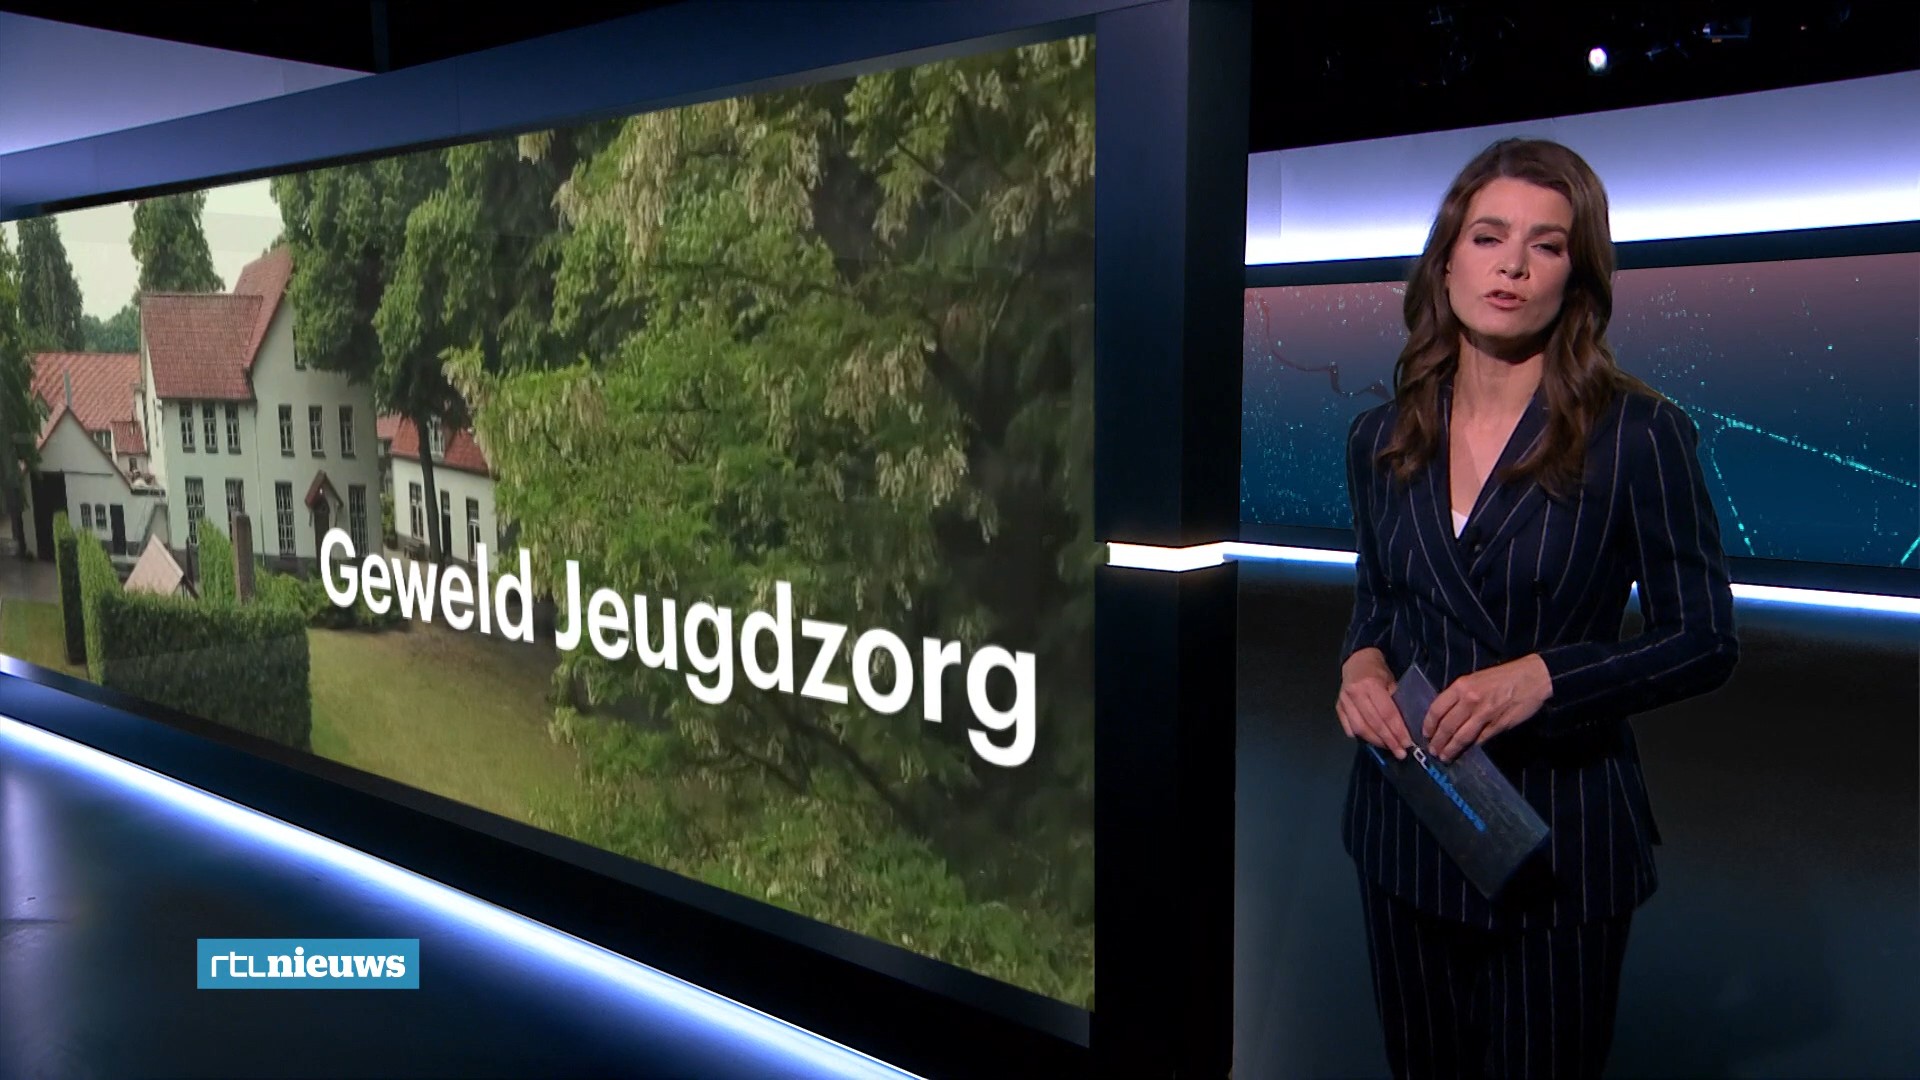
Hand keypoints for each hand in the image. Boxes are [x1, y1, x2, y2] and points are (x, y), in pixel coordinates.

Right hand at [1337, 648, 1412, 759]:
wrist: (1357, 661)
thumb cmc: (1378, 671)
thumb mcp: (1392, 681)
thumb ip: (1396, 701)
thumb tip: (1405, 726)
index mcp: (1371, 685)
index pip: (1386, 713)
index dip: (1397, 730)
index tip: (1407, 743)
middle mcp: (1355, 693)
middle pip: (1374, 723)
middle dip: (1389, 740)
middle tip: (1400, 752)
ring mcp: (1344, 701)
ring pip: (1360, 728)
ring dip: (1376, 741)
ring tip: (1388, 748)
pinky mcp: (1338, 706)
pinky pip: (1348, 726)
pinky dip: (1359, 736)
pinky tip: (1371, 741)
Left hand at [1424, 654, 1553, 761]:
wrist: (1532, 678)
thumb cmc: (1503, 677)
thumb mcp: (1476, 679)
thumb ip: (1460, 696)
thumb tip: (1447, 716)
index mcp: (1461, 686)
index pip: (1437, 709)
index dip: (1429, 725)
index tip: (1426, 734)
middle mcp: (1469, 700)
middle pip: (1447, 726)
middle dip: (1438, 742)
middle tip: (1433, 751)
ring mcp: (1484, 714)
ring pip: (1461, 737)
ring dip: (1451, 749)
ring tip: (1445, 757)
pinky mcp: (1498, 725)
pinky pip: (1480, 739)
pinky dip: (1470, 747)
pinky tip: (1465, 752)